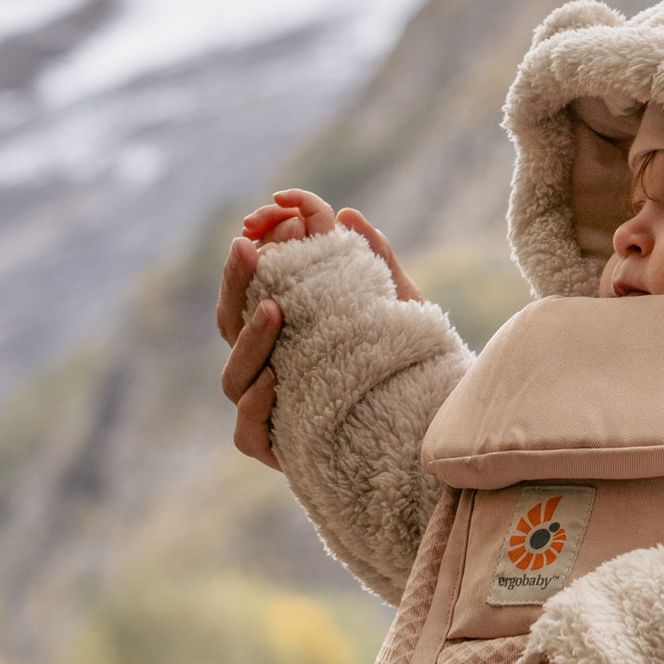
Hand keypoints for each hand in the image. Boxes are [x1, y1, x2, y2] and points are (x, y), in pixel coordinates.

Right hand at [216, 193, 425, 466]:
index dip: (243, 261)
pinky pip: (247, 431)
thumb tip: (348, 213)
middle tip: (249, 247)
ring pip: (233, 376)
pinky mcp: (279, 449)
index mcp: (284, 333)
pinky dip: (255, 405)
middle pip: (228, 324)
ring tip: (274, 310)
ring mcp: (268, 410)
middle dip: (234, 283)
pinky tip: (274, 380)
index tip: (254, 224)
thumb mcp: (400, 306)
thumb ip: (377, 261)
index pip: (248, 292)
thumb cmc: (409, 362)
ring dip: (248, 340)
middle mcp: (267, 368)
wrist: (434, 429)